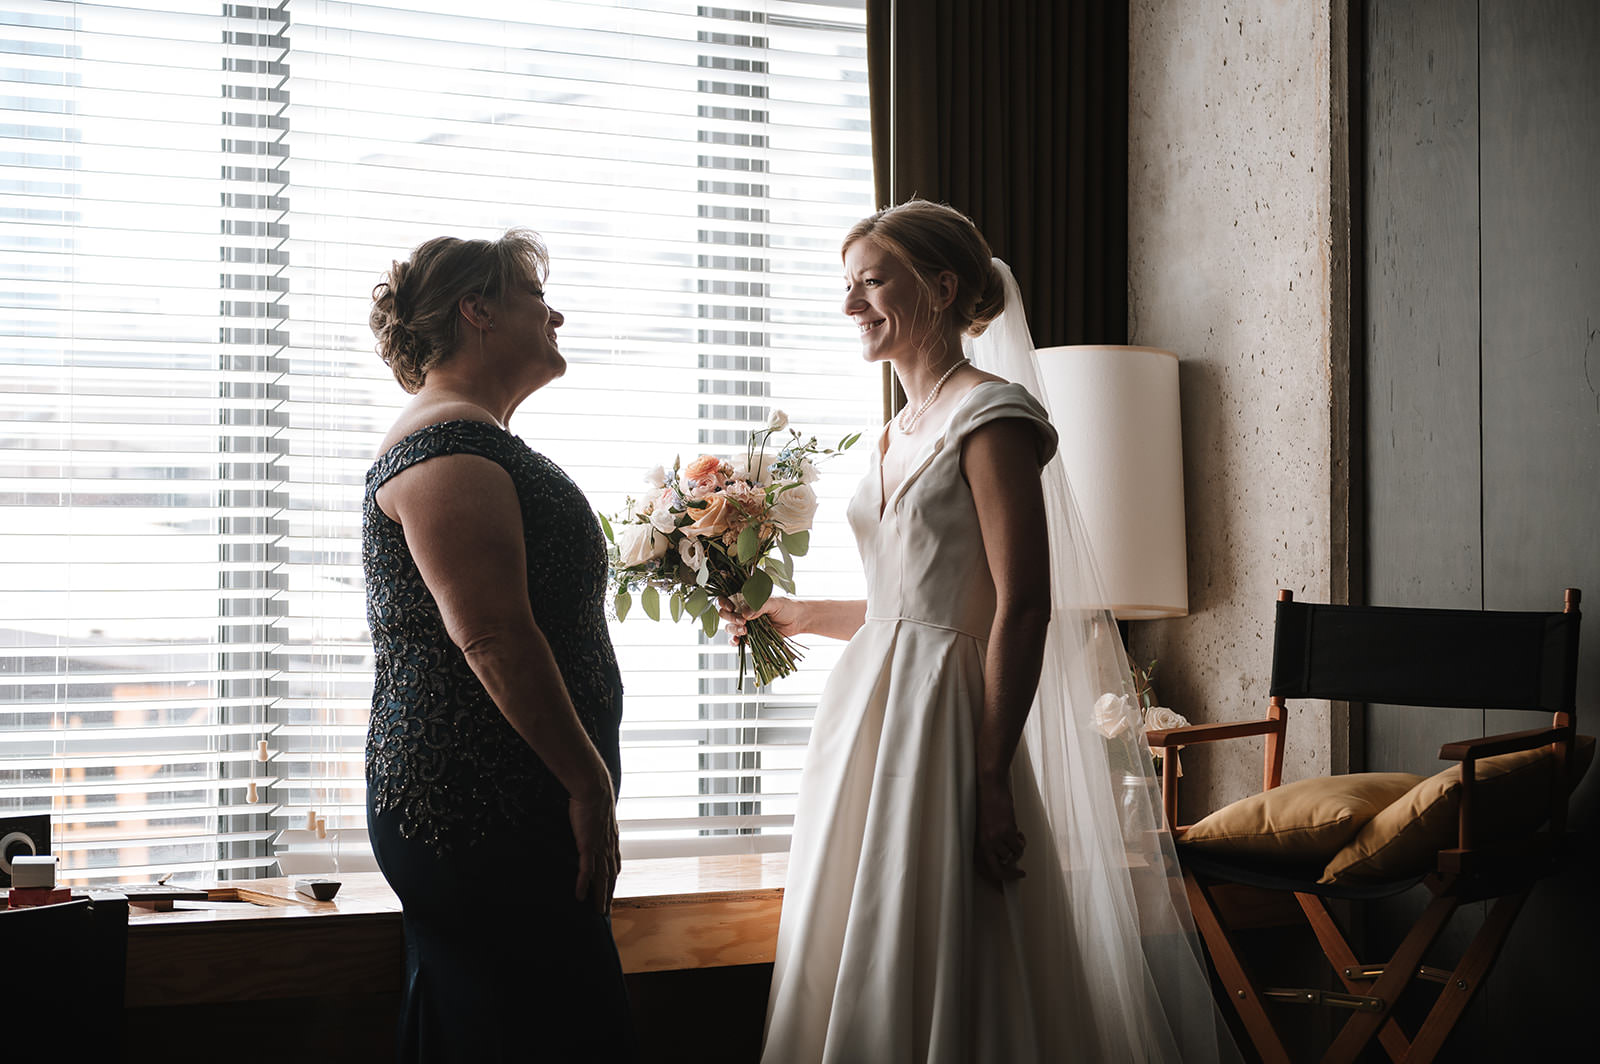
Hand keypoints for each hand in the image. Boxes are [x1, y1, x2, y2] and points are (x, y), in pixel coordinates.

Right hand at [568, 791, 620, 914]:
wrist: (595, 789)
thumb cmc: (595, 797)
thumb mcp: (599, 813)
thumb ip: (598, 823)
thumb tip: (593, 822)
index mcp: (611, 840)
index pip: (614, 865)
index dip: (613, 880)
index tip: (611, 891)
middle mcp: (608, 847)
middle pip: (610, 876)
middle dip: (608, 894)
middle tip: (605, 910)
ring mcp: (599, 848)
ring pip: (601, 878)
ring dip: (600, 896)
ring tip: (598, 911)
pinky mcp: (588, 847)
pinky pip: (586, 871)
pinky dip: (583, 885)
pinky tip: (579, 897)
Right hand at [718, 595, 803, 644]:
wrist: (797, 620)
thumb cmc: (786, 606)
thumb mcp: (773, 602)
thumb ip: (759, 606)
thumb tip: (745, 614)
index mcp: (745, 599)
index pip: (727, 598)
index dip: (724, 602)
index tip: (731, 607)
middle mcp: (742, 611)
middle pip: (725, 614)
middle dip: (730, 618)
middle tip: (742, 621)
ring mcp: (744, 624)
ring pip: (729, 627)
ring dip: (733, 630)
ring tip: (745, 630)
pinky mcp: (749, 636)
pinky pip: (736, 640)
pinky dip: (734, 641)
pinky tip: (738, 641)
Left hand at [975, 779, 1025, 886]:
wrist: (989, 786)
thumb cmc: (985, 805)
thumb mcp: (981, 829)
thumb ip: (988, 845)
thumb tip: (1004, 861)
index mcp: (974, 844)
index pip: (984, 870)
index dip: (995, 881)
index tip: (1004, 888)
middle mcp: (983, 844)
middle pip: (998, 871)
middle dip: (1011, 876)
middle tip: (1021, 874)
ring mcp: (995, 838)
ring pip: (1012, 856)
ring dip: (1017, 849)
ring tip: (1015, 837)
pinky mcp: (1007, 831)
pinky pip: (1019, 846)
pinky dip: (1022, 841)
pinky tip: (1018, 832)